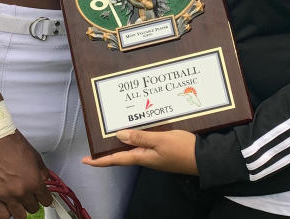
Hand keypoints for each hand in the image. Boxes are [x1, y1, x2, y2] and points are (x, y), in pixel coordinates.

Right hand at [0, 131, 52, 218]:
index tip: (43, 196)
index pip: (46, 201)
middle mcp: (21, 191)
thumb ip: (42, 172)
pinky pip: (2, 215)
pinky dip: (7, 212)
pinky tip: (8, 206)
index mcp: (34, 182)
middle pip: (33, 208)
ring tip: (19, 201)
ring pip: (19, 215)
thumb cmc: (12, 144)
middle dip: (33, 201)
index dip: (45, 197)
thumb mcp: (35, 156)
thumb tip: (45, 180)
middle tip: (30, 194)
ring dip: (21, 209)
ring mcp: (6, 196)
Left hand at [82, 129, 197, 174]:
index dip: (100, 160)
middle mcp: (146, 157)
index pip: (116, 159)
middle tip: (97, 141)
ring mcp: (155, 155)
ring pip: (134, 147)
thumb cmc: (183, 150)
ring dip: (123, 141)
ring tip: (113, 131)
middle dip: (109, 149)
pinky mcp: (163, 150)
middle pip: (122, 153)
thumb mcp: (160, 141)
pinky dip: (138, 136)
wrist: (204, 159)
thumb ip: (140, 137)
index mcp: (143, 157)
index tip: (85, 160)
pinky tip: (138, 128)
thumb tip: (119, 135)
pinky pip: (145, 143)